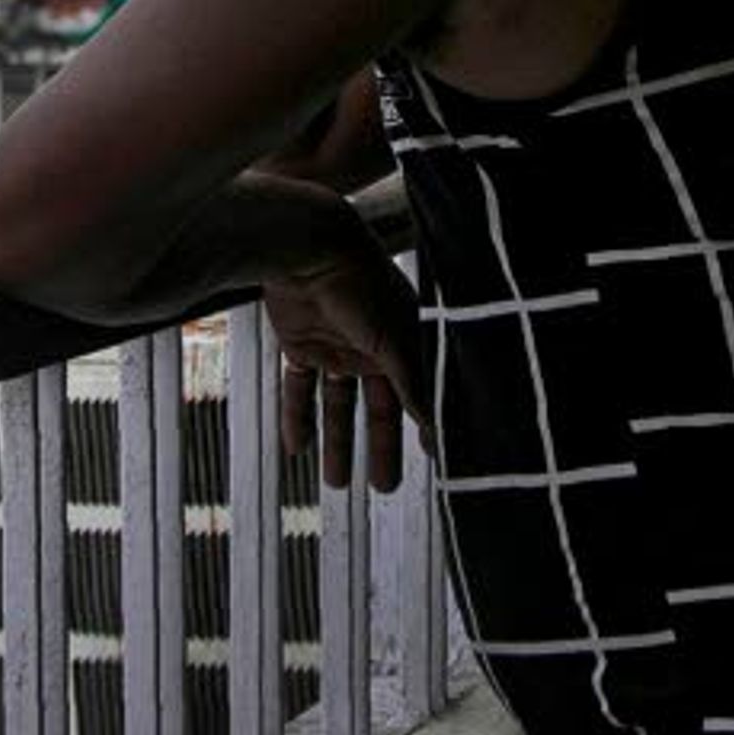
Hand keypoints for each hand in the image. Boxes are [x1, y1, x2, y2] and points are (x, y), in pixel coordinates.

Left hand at [265, 238, 431, 493]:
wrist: (308, 248)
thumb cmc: (363, 284)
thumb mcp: (396, 342)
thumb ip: (415, 386)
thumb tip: (437, 426)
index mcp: (404, 340)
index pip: (418, 393)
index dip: (425, 426)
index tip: (434, 459)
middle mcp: (372, 346)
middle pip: (378, 408)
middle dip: (380, 447)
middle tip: (385, 486)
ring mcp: (335, 345)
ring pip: (337, 404)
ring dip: (336, 443)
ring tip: (337, 482)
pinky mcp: (299, 343)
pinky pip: (298, 388)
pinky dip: (297, 417)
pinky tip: (295, 447)